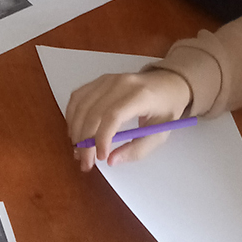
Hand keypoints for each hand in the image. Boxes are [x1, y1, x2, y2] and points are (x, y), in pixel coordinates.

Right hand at [65, 68, 192, 170]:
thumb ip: (138, 149)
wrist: (169, 82)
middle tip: (85, 163)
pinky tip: (75, 132)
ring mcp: (108, 79)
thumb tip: (111, 161)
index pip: (113, 115)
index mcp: (140, 95)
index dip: (102, 138)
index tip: (101, 158)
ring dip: (75, 131)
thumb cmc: (166, 108)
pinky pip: (78, 97)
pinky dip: (72, 116)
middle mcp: (121, 83)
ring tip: (78, 151)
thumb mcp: (161, 133)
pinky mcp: (100, 80)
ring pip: (81, 105)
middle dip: (85, 141)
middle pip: (93, 112)